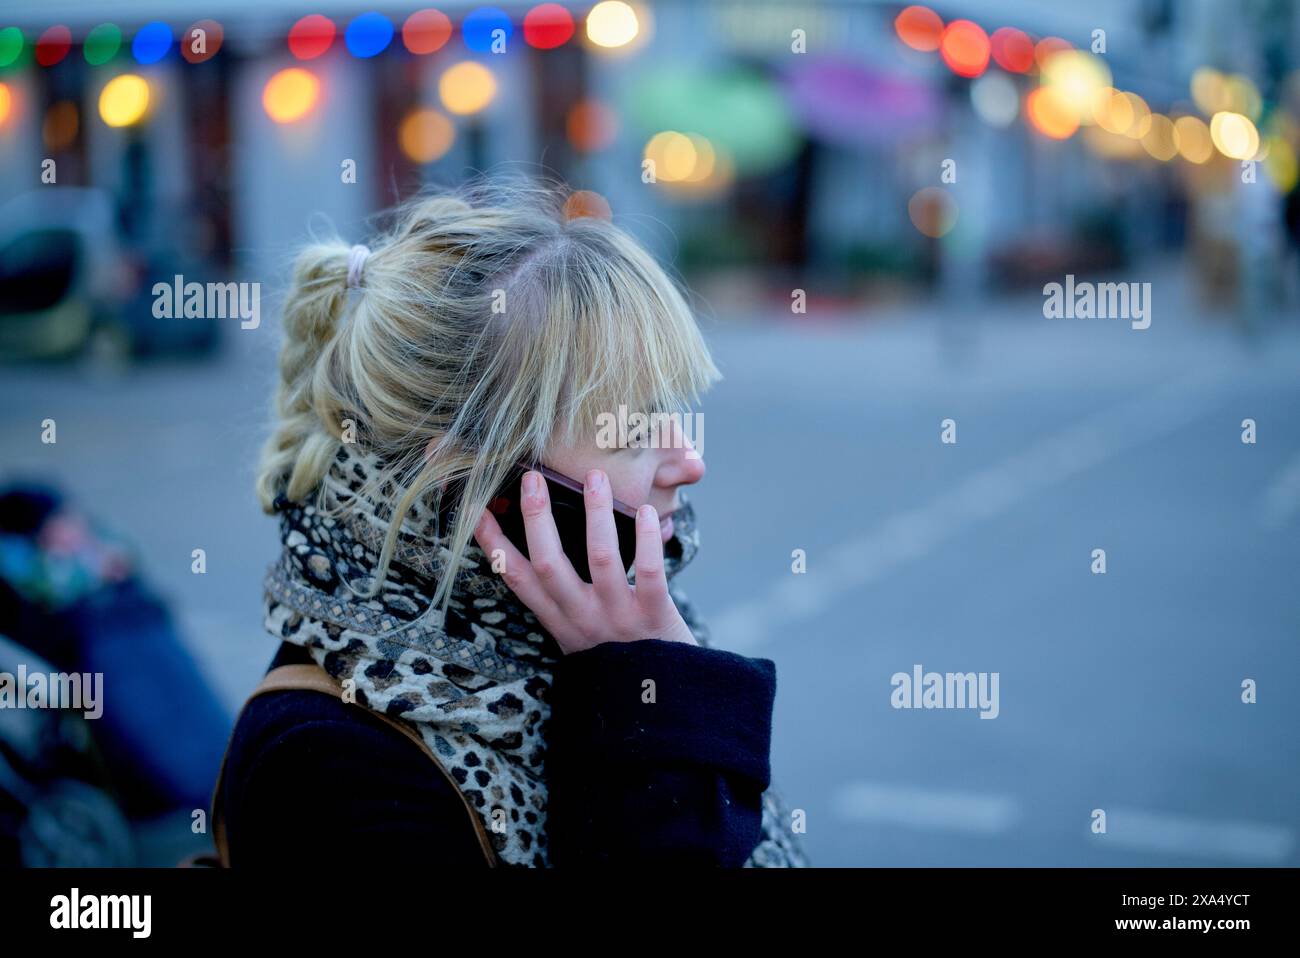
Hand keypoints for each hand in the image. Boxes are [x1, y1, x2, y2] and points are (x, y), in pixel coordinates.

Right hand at [472, 468, 697, 654]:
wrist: (664, 703)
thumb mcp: (582, 632)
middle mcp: (582, 619)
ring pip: (600, 558)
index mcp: (560, 621)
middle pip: (549, 564)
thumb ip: (569, 594)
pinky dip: (648, 541)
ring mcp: (618, 617)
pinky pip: (650, 573)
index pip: (517, 578)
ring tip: (594, 477)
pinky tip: (647, 513)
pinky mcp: (655, 616)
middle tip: (532, 478)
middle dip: (537, 519)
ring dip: (595, 515)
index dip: (494, 545)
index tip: (475, 511)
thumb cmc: (622, 655)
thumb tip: (554, 533)